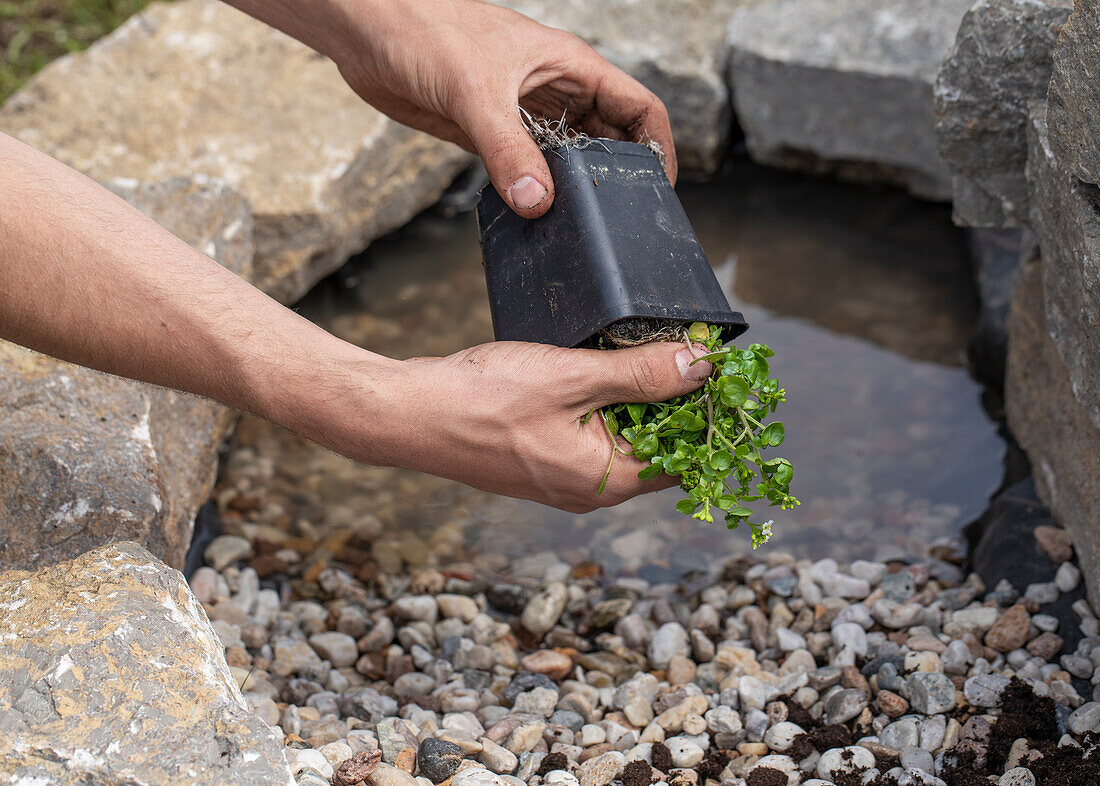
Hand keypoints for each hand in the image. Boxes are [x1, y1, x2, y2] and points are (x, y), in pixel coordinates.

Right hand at [303, 340, 710, 511]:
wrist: (409, 414)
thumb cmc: (484, 400)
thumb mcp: (572, 378)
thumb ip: (640, 374)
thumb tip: (703, 367)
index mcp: (606, 480)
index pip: (686, 458)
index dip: (710, 416)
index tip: (723, 373)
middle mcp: (590, 489)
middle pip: (658, 450)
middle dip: (676, 404)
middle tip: (688, 351)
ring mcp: (563, 479)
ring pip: (624, 440)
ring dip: (640, 401)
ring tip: (648, 353)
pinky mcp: (542, 460)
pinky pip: (593, 437)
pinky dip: (607, 406)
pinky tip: (602, 369)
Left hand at [307, 0, 676, 216]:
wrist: (368, 32)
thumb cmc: (425, 29)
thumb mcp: (475, 90)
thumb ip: (507, 148)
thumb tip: (537, 201)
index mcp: (570, 66)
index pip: (638, 107)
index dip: (658, 147)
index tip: (659, 190)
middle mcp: (554, 92)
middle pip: (610, 140)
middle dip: (619, 177)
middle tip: (620, 221)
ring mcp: (524, 115)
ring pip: (569, 159)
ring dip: (574, 190)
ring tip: (580, 226)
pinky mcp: (491, 136)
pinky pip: (527, 171)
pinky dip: (535, 194)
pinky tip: (534, 217)